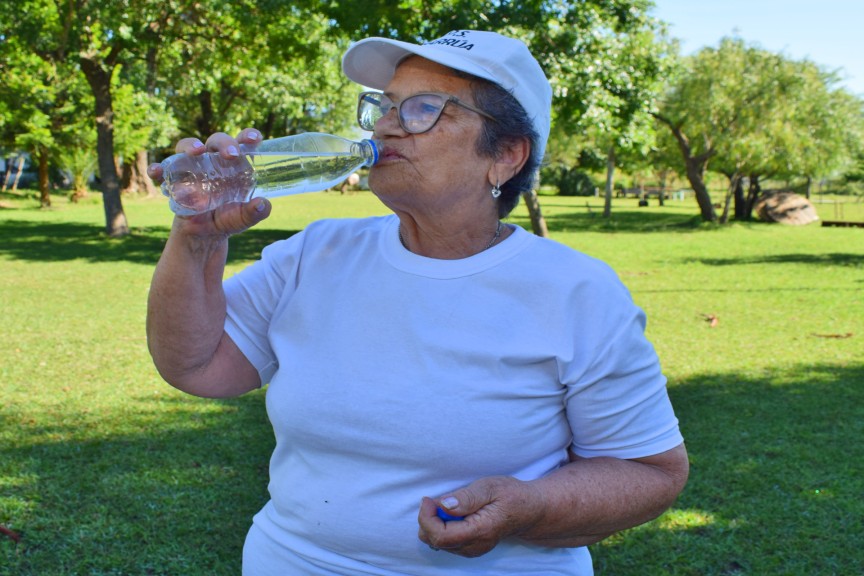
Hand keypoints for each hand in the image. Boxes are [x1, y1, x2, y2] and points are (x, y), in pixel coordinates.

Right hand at [147, 128, 269, 235]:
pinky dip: (157, 168)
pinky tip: (156, 172)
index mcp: (234, 165)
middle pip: (216, 141)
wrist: (205, 234)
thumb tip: (264, 204)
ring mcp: (192, 168)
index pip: (241, 143)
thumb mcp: (243, 218)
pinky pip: (162, 169)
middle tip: (231, 155)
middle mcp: (213, 161)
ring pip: (187, 147)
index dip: (247, 136)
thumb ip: (254, 212)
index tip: (255, 138)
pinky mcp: (174, 179)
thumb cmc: (227, 219)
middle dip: (224, 143)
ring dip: (190, 145)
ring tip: (197, 152)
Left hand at [417, 476, 544, 557]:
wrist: (529, 511)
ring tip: (448, 505)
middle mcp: (474, 546)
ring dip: (434, 523)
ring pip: (437, 543)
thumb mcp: (491, 487)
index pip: (441, 536)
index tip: (428, 499)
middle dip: (428, 520)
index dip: (426, 518)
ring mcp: (472, 550)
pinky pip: (445, 542)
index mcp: (480, 531)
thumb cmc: (511, 496)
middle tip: (436, 500)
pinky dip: (441, 526)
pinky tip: (452, 513)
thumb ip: (467, 497)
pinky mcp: (469, 548)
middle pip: (435, 542)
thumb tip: (444, 505)